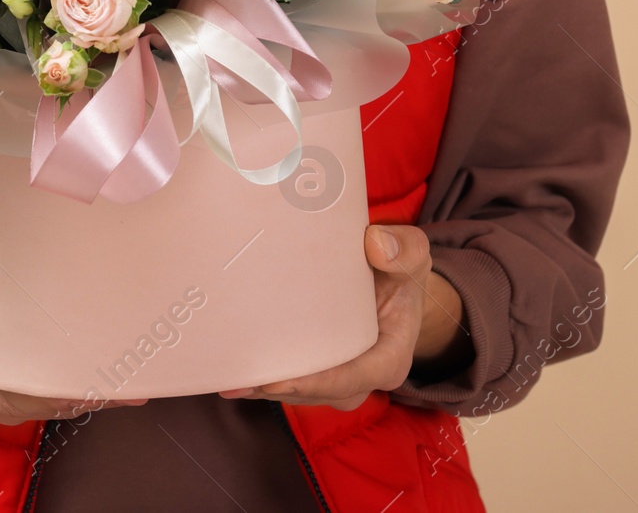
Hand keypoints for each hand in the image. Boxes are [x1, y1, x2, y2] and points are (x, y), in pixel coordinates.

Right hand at [0, 228, 147, 424]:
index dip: (34, 394)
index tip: (69, 384)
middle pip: (37, 405)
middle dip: (77, 395)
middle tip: (120, 378)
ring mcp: (9, 401)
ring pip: (54, 406)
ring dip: (92, 397)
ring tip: (134, 382)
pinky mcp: (26, 393)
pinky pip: (60, 398)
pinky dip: (91, 393)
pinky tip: (129, 386)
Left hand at [218, 224, 469, 410]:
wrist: (397, 283)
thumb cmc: (401, 270)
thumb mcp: (413, 254)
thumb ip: (404, 248)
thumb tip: (376, 245)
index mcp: (389, 359)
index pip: (349, 379)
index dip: (311, 383)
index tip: (274, 382)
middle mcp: (363, 378)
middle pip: (316, 392)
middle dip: (277, 390)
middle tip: (235, 381)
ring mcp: (340, 379)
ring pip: (299, 392)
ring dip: (263, 388)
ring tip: (225, 378)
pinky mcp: (321, 370)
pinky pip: (292, 380)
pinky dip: (263, 377)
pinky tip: (230, 371)